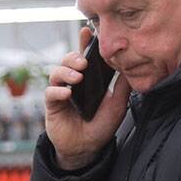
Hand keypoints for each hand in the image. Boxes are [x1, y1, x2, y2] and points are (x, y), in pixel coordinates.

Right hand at [44, 27, 131, 169]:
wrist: (87, 149)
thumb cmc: (101, 126)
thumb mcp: (117, 106)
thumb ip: (122, 88)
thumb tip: (130, 68)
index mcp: (89, 79)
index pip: (85, 56)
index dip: (84, 42)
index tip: (87, 31)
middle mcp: (73, 82)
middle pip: (68, 60)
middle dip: (74, 56)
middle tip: (83, 61)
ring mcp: (61, 92)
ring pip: (56, 72)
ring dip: (66, 71)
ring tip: (77, 77)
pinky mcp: (53, 105)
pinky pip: (50, 92)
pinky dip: (58, 90)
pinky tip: (68, 93)